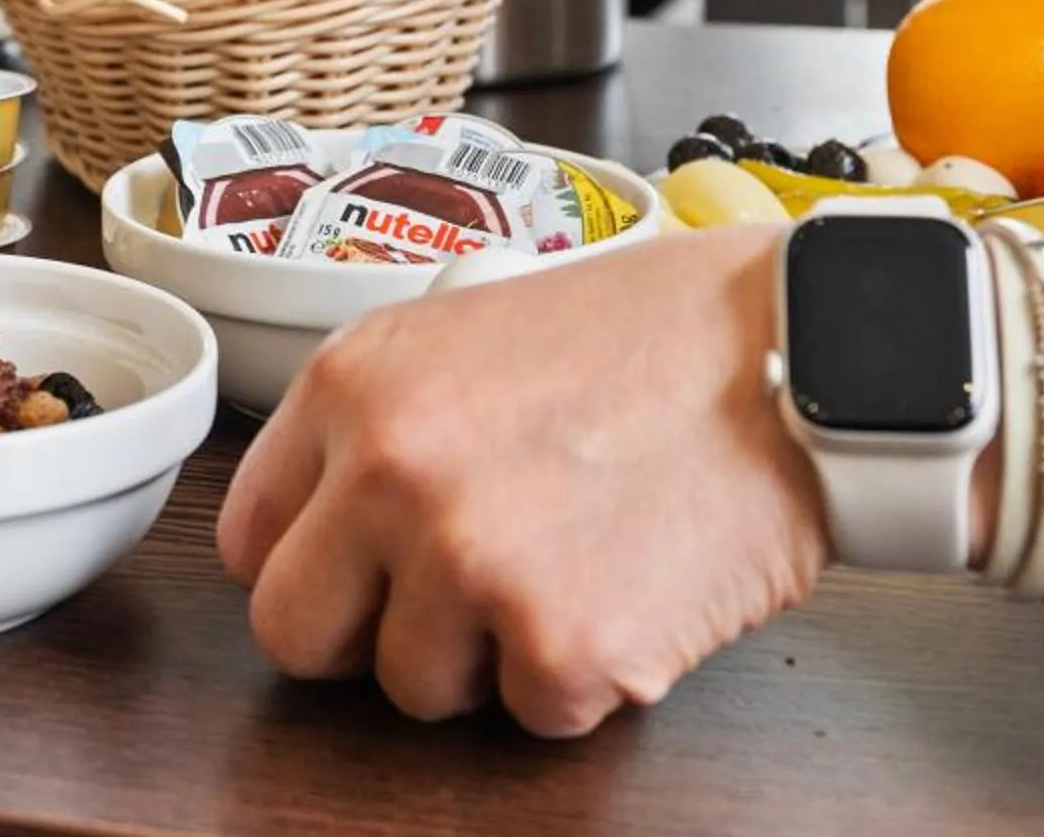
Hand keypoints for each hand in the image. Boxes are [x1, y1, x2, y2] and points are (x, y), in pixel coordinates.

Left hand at [217, 228, 826, 736]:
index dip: (311, 565)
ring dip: (488, 655)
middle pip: (295, 635)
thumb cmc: (653, 334)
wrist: (796, 352)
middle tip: (451, 602)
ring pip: (414, 689)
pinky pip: (533, 716)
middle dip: (368, 635)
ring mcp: (469, 562)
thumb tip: (324, 522)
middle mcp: (389, 472)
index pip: (246, 538)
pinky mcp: (560, 644)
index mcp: (353, 386)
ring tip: (569, 563)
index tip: (357, 571)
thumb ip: (379, 420)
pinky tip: (630, 585)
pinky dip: (586, 676)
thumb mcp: (469, 328)